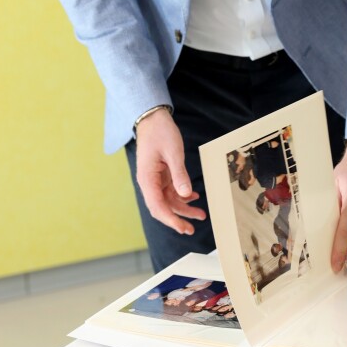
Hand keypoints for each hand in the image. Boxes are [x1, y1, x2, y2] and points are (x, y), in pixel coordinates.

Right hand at [135, 108, 206, 234]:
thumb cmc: (160, 132)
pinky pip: (171, 190)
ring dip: (183, 208)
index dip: (170, 219)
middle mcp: (149, 182)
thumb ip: (179, 175)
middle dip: (177, 219)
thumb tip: (185, 195)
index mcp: (147, 178)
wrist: (153, 118)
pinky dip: (182, 195)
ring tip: (200, 215)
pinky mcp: (161, 174)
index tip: (183, 228)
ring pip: (168, 200)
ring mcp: (155, 179)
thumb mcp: (173, 152)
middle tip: (192, 229)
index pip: (157, 206)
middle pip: (162, 207)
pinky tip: (194, 197)